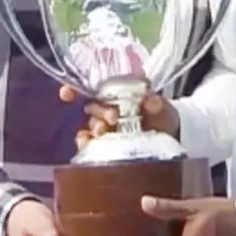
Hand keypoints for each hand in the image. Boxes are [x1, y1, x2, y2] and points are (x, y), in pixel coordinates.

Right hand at [58, 83, 179, 153]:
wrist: (171, 137)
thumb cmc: (163, 115)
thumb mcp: (162, 107)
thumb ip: (156, 103)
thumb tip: (152, 100)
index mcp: (115, 94)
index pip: (90, 88)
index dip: (73, 90)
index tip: (65, 94)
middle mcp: (105, 110)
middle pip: (92, 108)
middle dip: (98, 112)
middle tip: (112, 118)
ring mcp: (104, 128)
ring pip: (89, 127)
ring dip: (93, 129)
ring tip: (101, 132)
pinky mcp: (105, 146)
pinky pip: (90, 145)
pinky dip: (87, 145)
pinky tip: (87, 146)